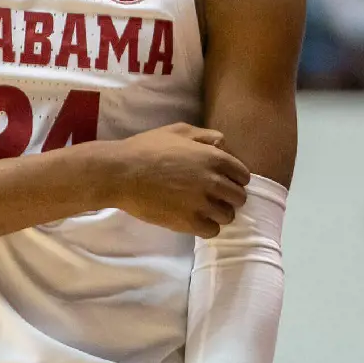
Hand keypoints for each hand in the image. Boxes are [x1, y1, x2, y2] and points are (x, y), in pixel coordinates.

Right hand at [108, 123, 249, 237]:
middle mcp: (213, 181)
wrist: (120, 173)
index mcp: (213, 157)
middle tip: (215, 197)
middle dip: (229, 197)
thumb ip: (205, 136)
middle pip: (239, 197)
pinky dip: (207, 227)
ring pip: (228, 216)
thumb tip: (224, 145)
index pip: (243, 175)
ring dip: (219, 213)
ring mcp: (202, 204)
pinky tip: (195, 219)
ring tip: (204, 209)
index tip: (226, 181)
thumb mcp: (177, 130)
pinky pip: (212, 231)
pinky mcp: (189, 223)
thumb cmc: (146, 148)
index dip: (235, 178)